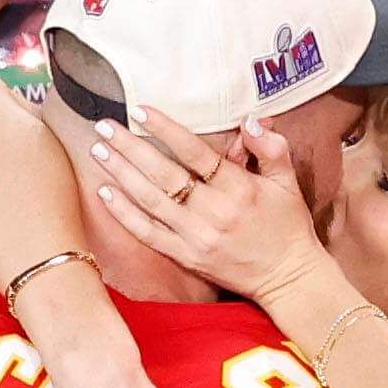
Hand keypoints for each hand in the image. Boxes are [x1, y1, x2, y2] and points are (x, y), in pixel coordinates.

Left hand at [86, 109, 332, 307]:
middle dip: (130, 147)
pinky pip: (149, 234)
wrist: (288, 277)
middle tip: (103, 126)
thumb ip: (271, 148)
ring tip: (98, 151)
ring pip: (151, 201)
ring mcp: (197, 236)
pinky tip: (105, 194)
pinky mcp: (187, 257)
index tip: (139, 110)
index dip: (165, 130)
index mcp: (238, 187)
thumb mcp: (288, 182)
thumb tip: (250, 121)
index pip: (195, 152)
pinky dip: (125, 215)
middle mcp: (214, 211)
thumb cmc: (288, 226)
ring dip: (121, 174)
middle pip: (164, 173)